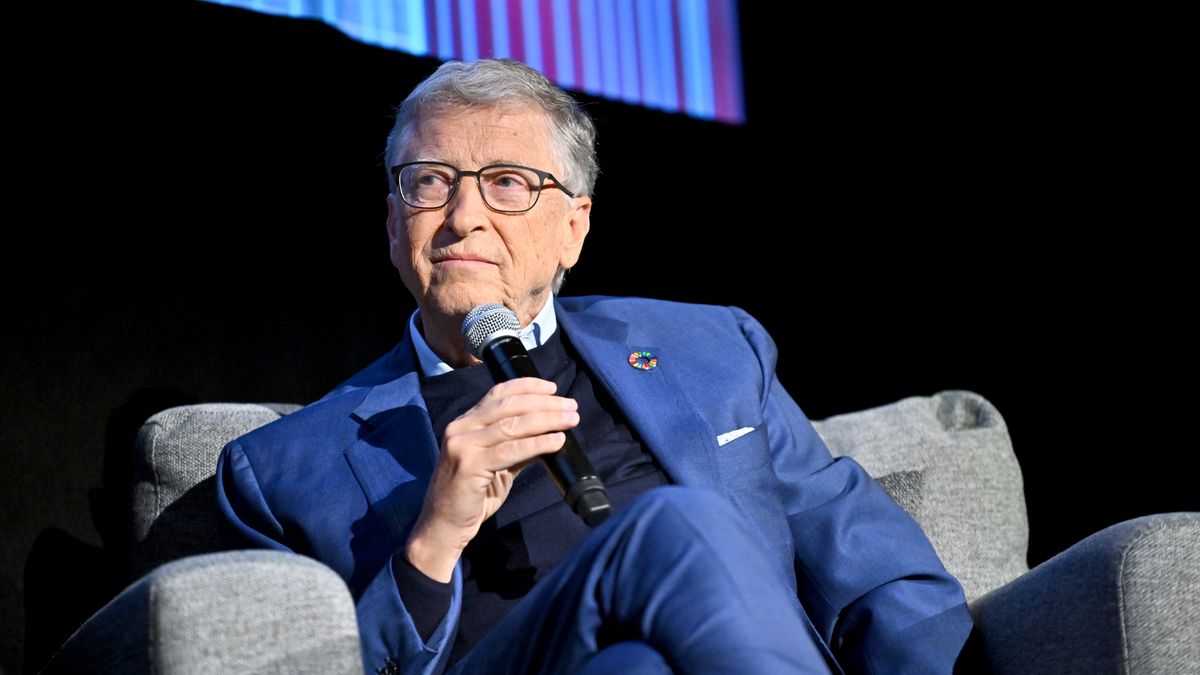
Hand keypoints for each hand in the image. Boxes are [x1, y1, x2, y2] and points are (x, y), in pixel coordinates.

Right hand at [404, 377, 578, 581]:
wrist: (443, 526)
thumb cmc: (470, 497)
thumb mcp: (496, 466)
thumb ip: (516, 448)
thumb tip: (549, 434)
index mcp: (464, 423)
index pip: (497, 394)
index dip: (526, 387)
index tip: (552, 387)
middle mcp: (460, 428)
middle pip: (509, 406)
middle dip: (544, 403)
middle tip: (571, 405)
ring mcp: (462, 446)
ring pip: (512, 425)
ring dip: (547, 420)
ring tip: (570, 420)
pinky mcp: (469, 465)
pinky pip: (511, 450)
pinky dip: (538, 443)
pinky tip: (557, 441)